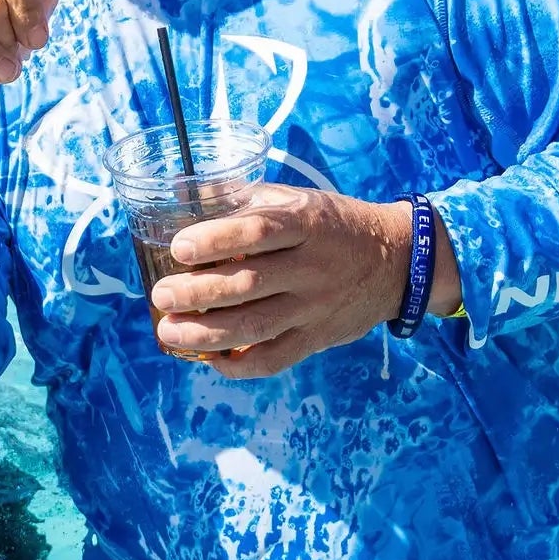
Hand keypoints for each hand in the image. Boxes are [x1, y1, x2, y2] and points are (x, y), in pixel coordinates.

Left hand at [150, 189, 461, 379]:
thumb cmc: (334, 225)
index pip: (258, 232)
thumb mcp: (299, 200)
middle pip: (249, 283)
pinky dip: (240, 365)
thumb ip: (247, 200)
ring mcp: (315, 307)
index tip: (179, 248)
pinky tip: (211, 360)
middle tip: (162, 295)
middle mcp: (312, 267)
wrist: (397, 261)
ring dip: (206, 334)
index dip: (215, 240)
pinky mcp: (318, 338)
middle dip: (197, 293)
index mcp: (307, 224)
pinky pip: (276, 358)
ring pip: (256, 327)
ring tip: (169, 331)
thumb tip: (183, 194)